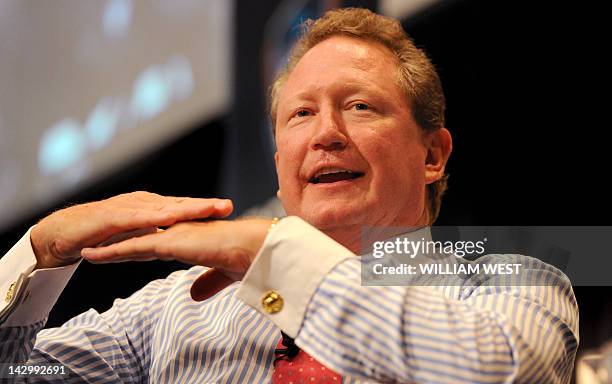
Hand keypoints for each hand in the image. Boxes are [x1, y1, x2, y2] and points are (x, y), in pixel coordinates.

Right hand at [31, 191, 232, 268]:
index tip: (230, 212)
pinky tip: (167, 220)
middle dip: (203, 205)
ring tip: (205, 210)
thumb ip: (161, 242)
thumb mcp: (139, 238)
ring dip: (184, 208)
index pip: (185, 209)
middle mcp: (143, 204)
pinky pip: (134, 218)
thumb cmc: (104, 235)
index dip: (206, 210)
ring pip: (161, 208)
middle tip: (227, 206)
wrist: (66, 233)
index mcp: (153, 209)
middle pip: (178, 204)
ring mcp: (128, 208)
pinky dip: (151, 219)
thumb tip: (184, 250)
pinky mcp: (111, 218)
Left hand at [80, 218, 272, 299]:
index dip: (137, 247)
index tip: (123, 251)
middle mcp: (176, 233)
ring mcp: (170, 235)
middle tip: (96, 247)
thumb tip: (194, 295)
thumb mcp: (221, 275)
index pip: (156, 243)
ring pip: (131, 241)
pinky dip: (110, 252)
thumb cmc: (245, 259)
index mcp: (188, 240)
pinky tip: (92, 255)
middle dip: (117, 244)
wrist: (253, 248)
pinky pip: (132, 247)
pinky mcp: (167, 242)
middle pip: (139, 239)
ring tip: (85, 251)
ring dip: (107, 247)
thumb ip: (207, 282)